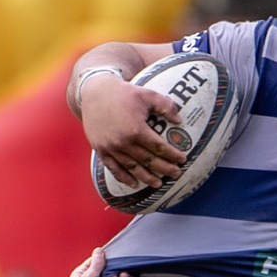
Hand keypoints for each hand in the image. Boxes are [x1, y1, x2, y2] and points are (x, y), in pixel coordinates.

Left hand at [62, 248, 130, 276]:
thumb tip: (99, 250)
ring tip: (125, 275)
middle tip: (120, 267)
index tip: (113, 254)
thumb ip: (97, 264)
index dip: (103, 259)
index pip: (94, 263)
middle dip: (113, 269)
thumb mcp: (89, 276)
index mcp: (82, 275)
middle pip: (105, 272)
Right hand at [81, 70, 187, 188]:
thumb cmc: (123, 93)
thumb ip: (166, 106)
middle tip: (176, 174)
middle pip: (148, 160)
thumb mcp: (147, 94)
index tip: (182, 160)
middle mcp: (123, 142)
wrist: (95, 92)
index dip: (172, 155)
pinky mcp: (101, 150)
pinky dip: (124, 177)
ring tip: (158, 183)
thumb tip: (179, 120)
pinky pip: (114, 168)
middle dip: (164, 168)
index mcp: (136, 129)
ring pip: (132, 167)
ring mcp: (111, 148)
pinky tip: (134, 183)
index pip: (159, 147)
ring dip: (147, 177)